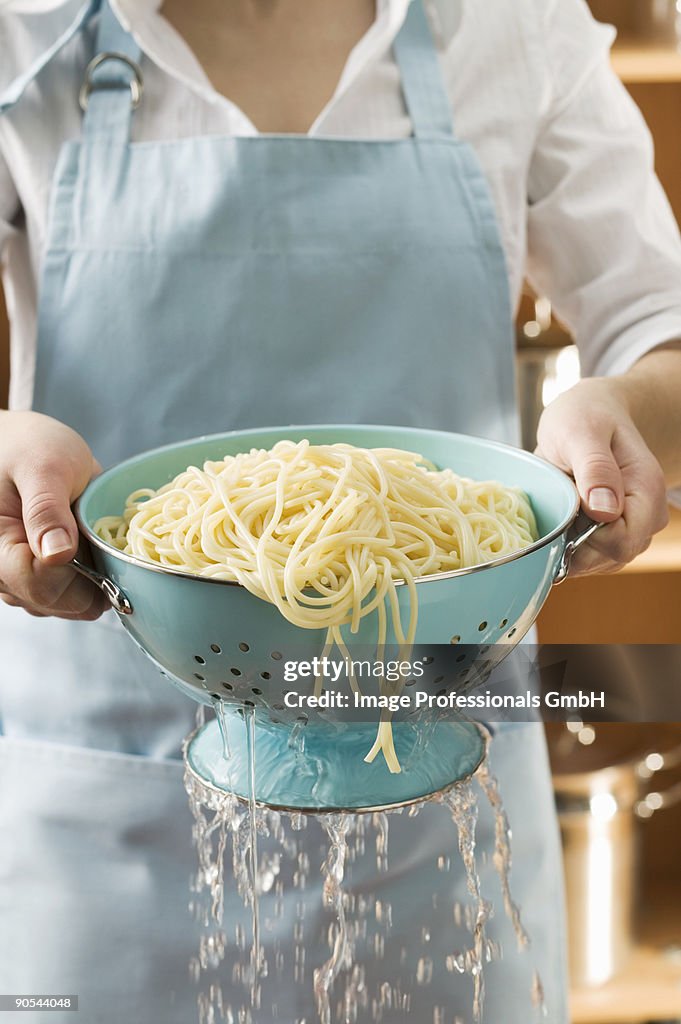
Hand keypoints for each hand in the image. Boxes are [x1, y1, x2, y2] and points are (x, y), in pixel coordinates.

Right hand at [0, 411, 106, 618]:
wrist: (20, 443)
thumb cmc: (27, 446)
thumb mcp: (42, 465)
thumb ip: (47, 509)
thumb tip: (58, 555)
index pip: (41, 586)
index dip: (78, 572)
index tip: (93, 538)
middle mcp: (3, 573)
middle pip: (56, 603)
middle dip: (89, 576)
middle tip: (94, 530)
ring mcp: (20, 580)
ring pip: (67, 605)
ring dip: (91, 576)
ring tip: (87, 532)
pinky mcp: (38, 578)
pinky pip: (72, 595)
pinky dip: (91, 574)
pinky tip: (89, 542)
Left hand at [535, 378, 668, 575]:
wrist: (591, 412)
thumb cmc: (585, 415)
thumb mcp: (581, 431)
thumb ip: (595, 468)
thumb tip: (604, 511)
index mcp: (646, 489)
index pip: (622, 541)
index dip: (587, 537)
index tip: (564, 509)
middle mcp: (647, 514)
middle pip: (613, 556)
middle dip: (575, 543)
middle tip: (555, 505)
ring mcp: (632, 526)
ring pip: (601, 562)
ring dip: (570, 544)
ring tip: (559, 505)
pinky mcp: (613, 532)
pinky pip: (591, 557)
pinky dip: (569, 544)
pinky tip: (560, 516)